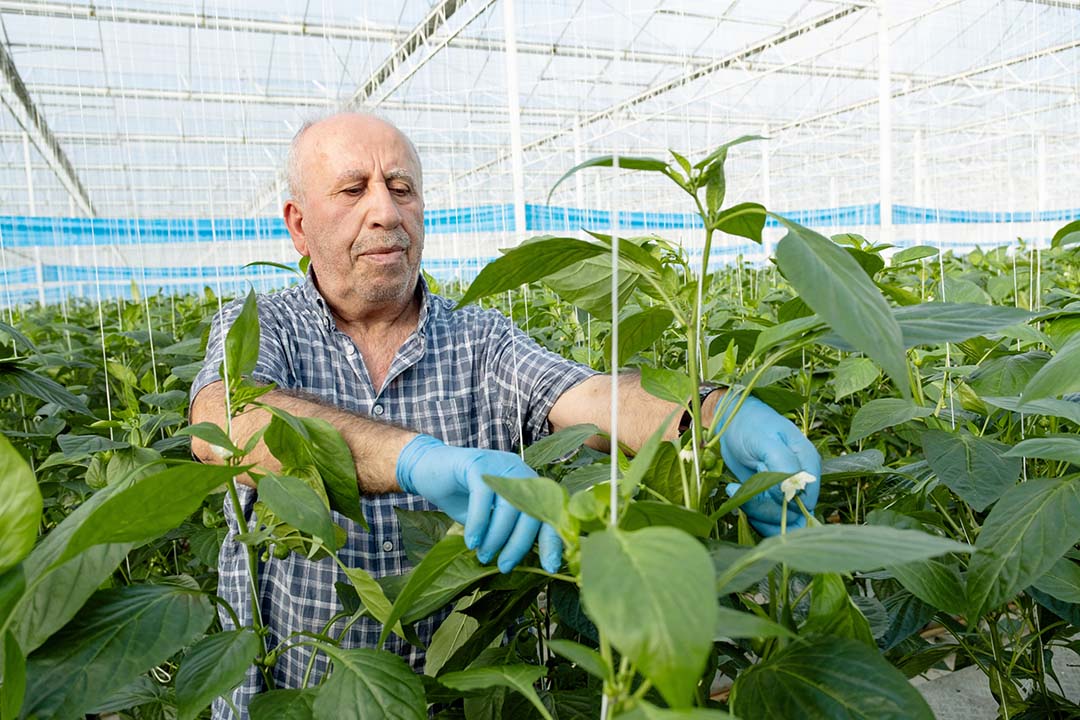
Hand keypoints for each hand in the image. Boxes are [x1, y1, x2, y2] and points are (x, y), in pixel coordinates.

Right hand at [395, 434, 561, 572]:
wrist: (427, 468)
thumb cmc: (462, 497)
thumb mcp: (490, 518)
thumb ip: (508, 530)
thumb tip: (523, 559)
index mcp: (528, 484)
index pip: (550, 513)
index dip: (552, 541)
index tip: (550, 567)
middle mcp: (519, 471)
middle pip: (531, 510)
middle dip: (519, 544)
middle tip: (505, 565)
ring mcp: (498, 465)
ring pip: (509, 505)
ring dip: (497, 536)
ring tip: (485, 555)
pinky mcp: (477, 463)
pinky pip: (483, 495)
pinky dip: (479, 522)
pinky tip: (472, 541)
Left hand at [715, 394, 820, 536]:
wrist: (732, 422)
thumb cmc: (750, 425)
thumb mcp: (765, 440)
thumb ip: (781, 465)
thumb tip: (789, 496)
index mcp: (808, 463)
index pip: (805, 500)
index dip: (780, 502)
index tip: (755, 485)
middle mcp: (802, 481)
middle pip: (792, 516)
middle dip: (763, 509)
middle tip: (739, 490)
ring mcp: (788, 491)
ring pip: (779, 522)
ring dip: (753, 511)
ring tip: (734, 489)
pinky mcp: (773, 498)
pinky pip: (768, 520)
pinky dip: (750, 513)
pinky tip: (735, 492)